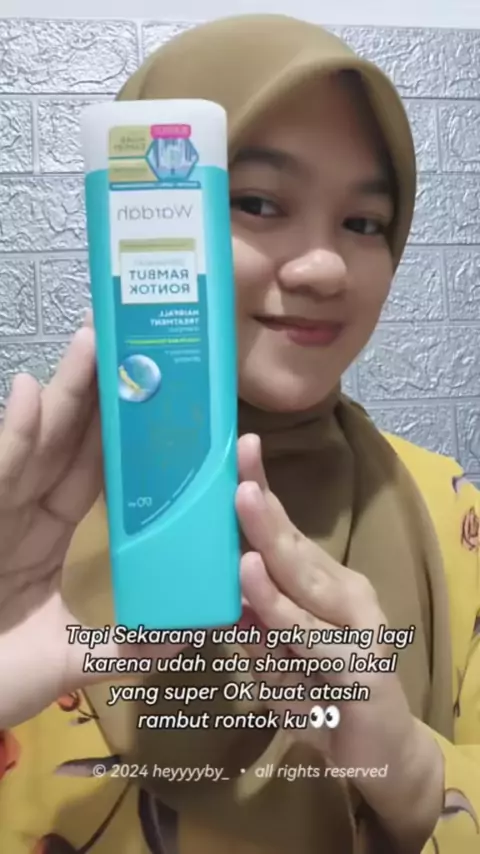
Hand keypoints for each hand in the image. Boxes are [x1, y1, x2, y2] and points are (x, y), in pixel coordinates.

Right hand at [0, 315, 183, 729]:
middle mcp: (21, 516)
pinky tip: (29, 389)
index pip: (89, 472)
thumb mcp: (73, 659)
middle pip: (64, 444)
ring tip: (92, 343)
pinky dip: (14, 435)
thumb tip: (190, 630)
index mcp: (43, 537)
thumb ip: (129, 642)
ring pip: (35, 445)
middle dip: (93, 393)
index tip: (151, 393)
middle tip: (125, 340)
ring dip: (62, 393)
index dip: (117, 434)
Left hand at [235, 433, 443, 851]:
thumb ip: (254, 619)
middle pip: (295, 548)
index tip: (242, 447)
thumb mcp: (279, 652)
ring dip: (270, 542)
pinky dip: (281, 613)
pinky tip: (255, 589)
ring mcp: (357, 628)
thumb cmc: (324, 692)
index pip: (287, 533)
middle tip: (236, 471)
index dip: (264, 490)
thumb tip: (218, 587)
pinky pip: (310, 639)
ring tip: (245, 505)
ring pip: (302, 586)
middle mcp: (345, 595)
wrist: (379, 753)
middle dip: (263, 508)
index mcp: (325, 584)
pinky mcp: (360, 667)